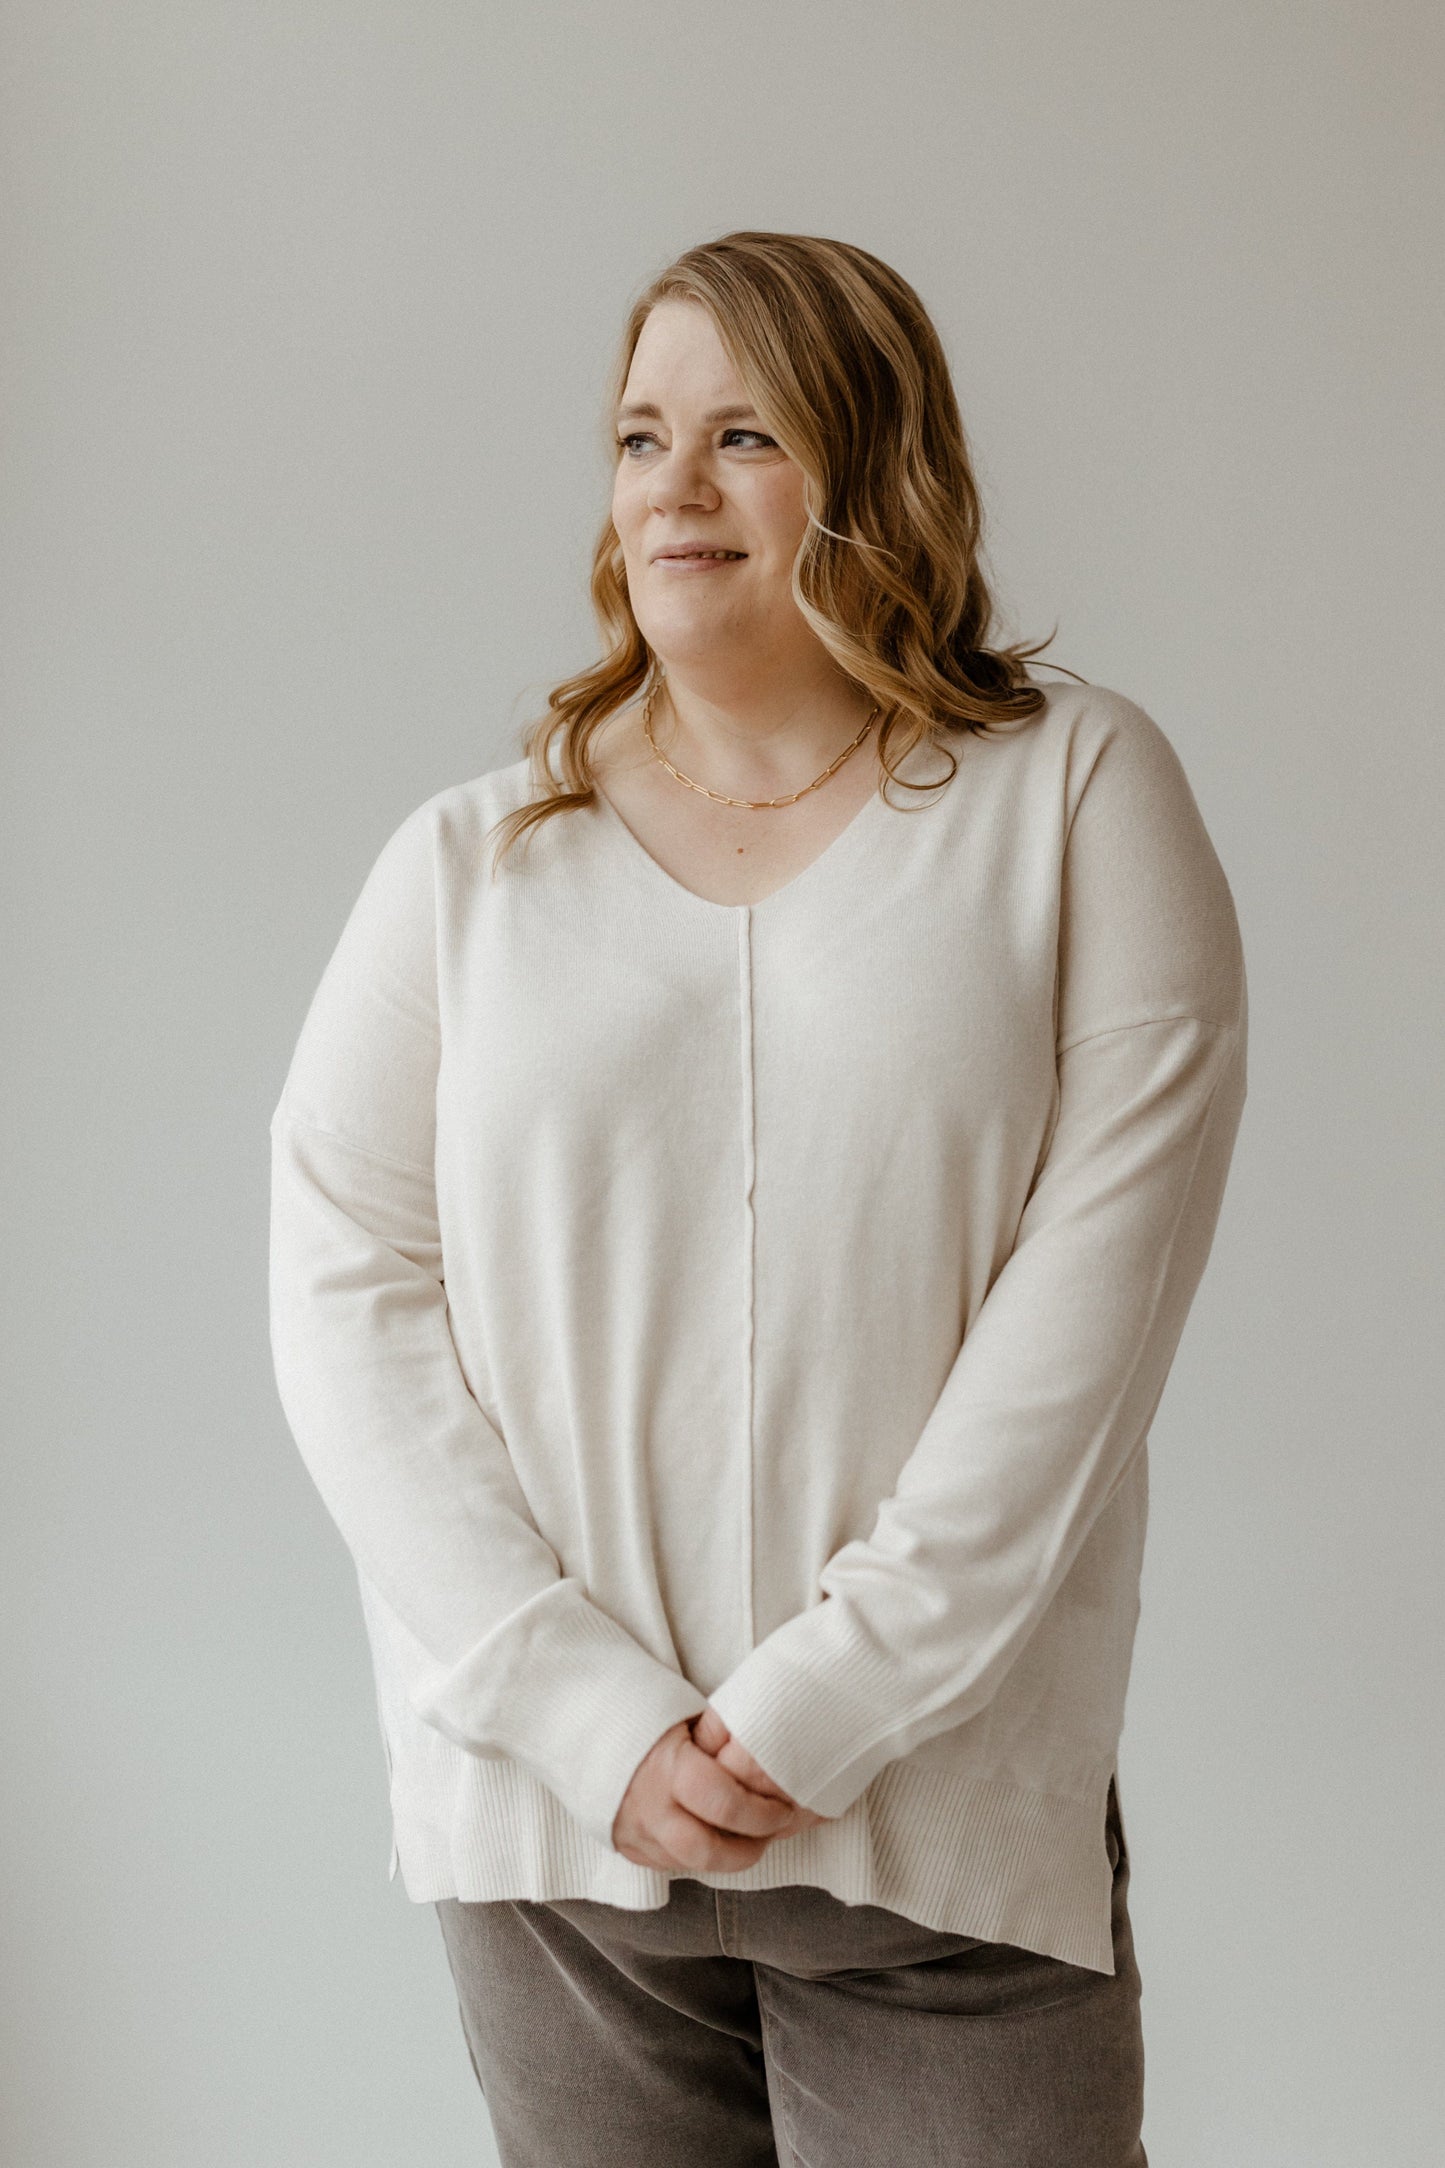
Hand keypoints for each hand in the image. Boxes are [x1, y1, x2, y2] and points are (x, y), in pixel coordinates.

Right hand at [610, 1710, 826, 1871]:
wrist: (583, 1719)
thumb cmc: (645, 1708)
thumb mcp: (686, 1711)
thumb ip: (720, 1739)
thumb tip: (768, 1755)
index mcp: (667, 1766)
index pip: (726, 1804)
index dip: (762, 1813)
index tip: (784, 1808)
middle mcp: (648, 1807)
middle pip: (707, 1851)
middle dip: (748, 1849)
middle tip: (770, 1833)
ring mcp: (633, 1832)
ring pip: (688, 1864)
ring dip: (724, 1857)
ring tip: (746, 1837)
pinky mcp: (625, 1846)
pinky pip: (669, 1862)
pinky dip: (695, 1854)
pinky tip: (712, 1835)